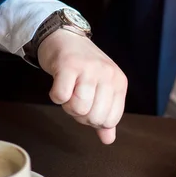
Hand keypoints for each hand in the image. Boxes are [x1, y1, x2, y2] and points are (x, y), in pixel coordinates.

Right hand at [37, 30, 127, 144]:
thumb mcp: (102, 88)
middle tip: (76, 95)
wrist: (65, 36)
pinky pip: (61, 96)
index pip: (110, 120)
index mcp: (119, 82)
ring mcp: (89, 69)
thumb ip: (106, 114)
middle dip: (80, 113)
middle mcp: (107, 74)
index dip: (94, 120)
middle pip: (94, 117)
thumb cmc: (84, 66)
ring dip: (67, 104)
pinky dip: (56, 95)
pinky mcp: (68, 65)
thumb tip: (109, 140)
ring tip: (68, 89)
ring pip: (78, 108)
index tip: (88, 104)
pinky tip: (59, 83)